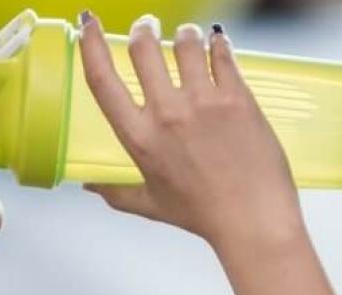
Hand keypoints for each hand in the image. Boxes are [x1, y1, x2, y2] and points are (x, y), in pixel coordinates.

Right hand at [76, 13, 304, 251]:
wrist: (253, 220)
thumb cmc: (203, 215)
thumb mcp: (150, 205)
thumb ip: (116, 192)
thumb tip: (90, 186)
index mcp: (139, 138)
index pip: (102, 80)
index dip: (90, 46)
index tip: (88, 25)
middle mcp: (167, 114)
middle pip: (144, 49)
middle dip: (144, 30)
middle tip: (148, 26)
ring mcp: (204, 102)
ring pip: (185, 43)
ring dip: (184, 34)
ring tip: (188, 35)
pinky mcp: (237, 98)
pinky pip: (222, 55)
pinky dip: (218, 44)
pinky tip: (218, 43)